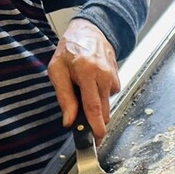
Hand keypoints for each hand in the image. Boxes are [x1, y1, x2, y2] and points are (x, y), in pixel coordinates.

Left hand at [48, 18, 120, 143]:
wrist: (91, 32)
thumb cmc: (71, 49)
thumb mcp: (57, 70)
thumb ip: (64, 97)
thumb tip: (69, 120)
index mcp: (87, 72)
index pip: (94, 107)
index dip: (96, 127)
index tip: (97, 140)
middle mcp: (103, 77)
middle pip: (103, 112)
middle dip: (95, 124)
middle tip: (84, 126)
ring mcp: (113, 80)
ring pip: (106, 108)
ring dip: (95, 109)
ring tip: (83, 92)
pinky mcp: (117, 82)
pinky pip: (108, 99)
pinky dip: (99, 99)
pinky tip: (92, 86)